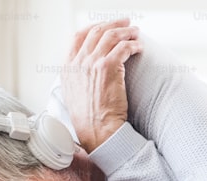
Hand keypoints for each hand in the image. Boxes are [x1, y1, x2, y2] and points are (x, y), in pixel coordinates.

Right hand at [62, 18, 141, 151]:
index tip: (104, 27)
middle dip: (113, 24)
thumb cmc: (90, 121)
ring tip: (136, 33)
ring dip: (126, 32)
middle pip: (96, 32)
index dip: (93, 28)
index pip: (78, 37)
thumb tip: (88, 71)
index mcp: (67, 68)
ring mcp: (92, 63)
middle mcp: (78, 62)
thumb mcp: (74, 96)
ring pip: (111, 36)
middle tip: (126, 24)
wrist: (97, 131)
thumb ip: (78, 79)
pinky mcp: (108, 67)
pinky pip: (123, 47)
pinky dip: (133, 45)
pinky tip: (139, 48)